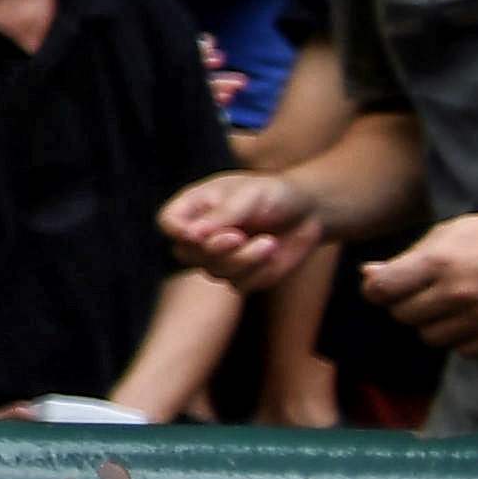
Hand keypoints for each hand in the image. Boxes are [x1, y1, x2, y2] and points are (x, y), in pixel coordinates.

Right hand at [161, 168, 331, 289]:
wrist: (308, 213)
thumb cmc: (275, 195)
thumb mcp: (250, 195)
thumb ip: (222, 214)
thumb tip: (190, 235)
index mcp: (194, 207)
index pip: (168, 223)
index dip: (178, 232)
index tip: (200, 233)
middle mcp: (200, 235)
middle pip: (187, 253)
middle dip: (215, 249)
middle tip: (240, 237)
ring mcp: (219, 258)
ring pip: (214, 271)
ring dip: (244, 259)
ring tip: (269, 242)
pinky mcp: (242, 276)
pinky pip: (240, 284)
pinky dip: (259, 271)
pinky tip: (273, 252)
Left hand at [359, 209, 477, 354]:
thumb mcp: (451, 233)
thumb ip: (408, 258)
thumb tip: (369, 275)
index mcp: (441, 262)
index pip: (383, 290)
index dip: (375, 289)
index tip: (381, 286)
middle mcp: (459, 293)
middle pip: (402, 315)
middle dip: (405, 304)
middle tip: (422, 290)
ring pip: (429, 336)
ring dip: (431, 322)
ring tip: (448, 303)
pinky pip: (461, 350)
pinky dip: (460, 338)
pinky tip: (470, 317)